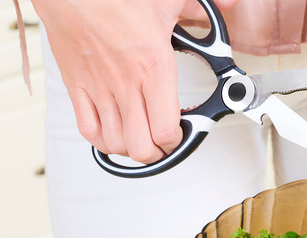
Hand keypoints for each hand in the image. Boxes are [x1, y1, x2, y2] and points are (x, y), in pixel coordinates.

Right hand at [32, 0, 238, 163]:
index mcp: (153, 67)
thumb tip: (229, 4)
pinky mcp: (77, 87)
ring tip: (141, 140)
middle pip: (141, 147)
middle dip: (156, 153)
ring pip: (115, 144)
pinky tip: (112, 134)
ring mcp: (99, 89)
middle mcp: (126, 84)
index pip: (166, 129)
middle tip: (162, 144)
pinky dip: (101, 141)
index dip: (177, 140)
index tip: (182, 132)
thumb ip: (199, 10)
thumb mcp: (167, 0)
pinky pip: (87, 130)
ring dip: (131, 149)